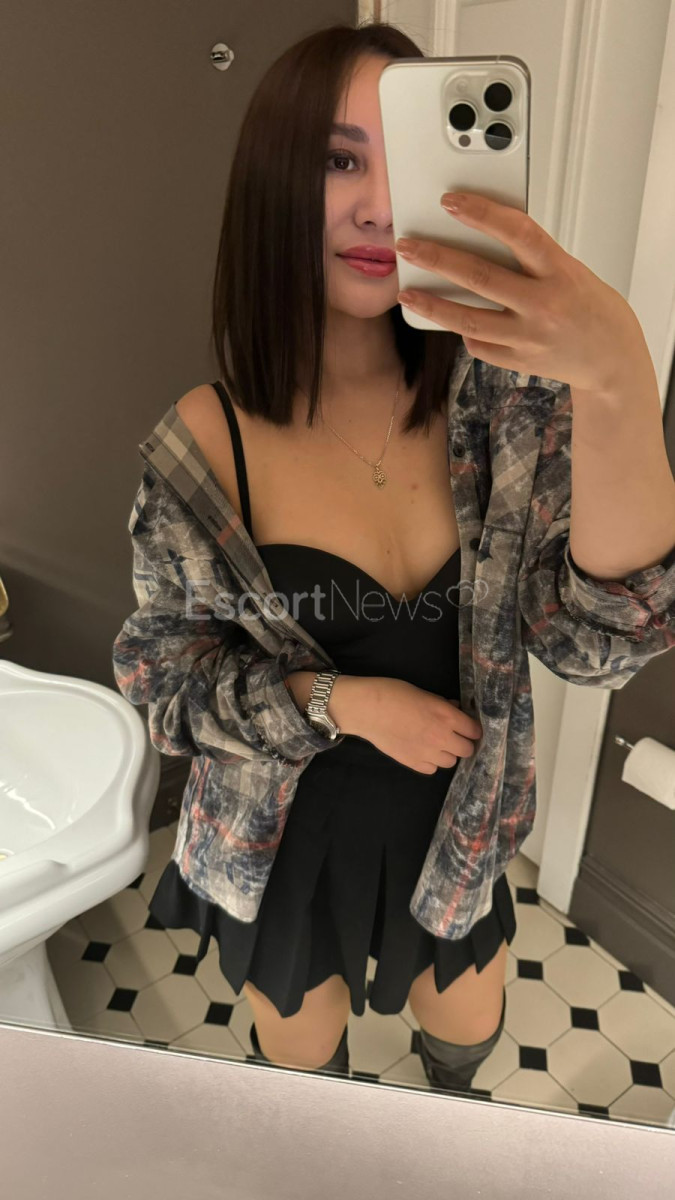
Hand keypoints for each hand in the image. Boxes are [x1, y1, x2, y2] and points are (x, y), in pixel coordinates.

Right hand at [354, 678, 482, 774]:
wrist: (367, 709)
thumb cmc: (394, 693)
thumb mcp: (424, 693)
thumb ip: (443, 705)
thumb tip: (456, 710)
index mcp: (446, 716)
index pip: (474, 731)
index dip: (472, 729)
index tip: (467, 727)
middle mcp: (442, 737)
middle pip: (467, 750)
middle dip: (463, 742)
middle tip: (453, 736)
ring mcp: (428, 753)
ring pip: (450, 762)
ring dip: (447, 753)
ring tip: (436, 744)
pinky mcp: (413, 763)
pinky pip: (432, 769)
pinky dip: (430, 762)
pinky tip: (422, 751)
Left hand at [395, 191, 649, 394]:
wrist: (611, 359)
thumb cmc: (590, 308)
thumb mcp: (569, 271)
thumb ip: (532, 259)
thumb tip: (485, 239)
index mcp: (559, 272)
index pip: (518, 233)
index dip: (482, 214)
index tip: (451, 202)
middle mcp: (543, 305)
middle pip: (480, 277)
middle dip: (438, 259)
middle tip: (408, 247)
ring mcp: (528, 337)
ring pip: (469, 320)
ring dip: (433, 305)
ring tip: (408, 293)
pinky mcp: (518, 361)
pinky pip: (480, 345)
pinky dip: (466, 332)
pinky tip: (454, 322)